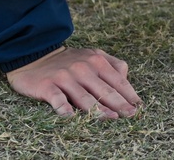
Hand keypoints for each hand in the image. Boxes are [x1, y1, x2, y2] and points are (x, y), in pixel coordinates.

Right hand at [6, 47, 141, 117]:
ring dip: (98, 110)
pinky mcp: (47, 86)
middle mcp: (83, 68)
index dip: (129, 95)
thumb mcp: (93, 55)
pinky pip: (58, 99)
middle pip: (104, 91)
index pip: (117, 81)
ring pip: (84, 97)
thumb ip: (112, 64)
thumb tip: (126, 78)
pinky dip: (64, 108)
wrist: (35, 56)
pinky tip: (70, 117)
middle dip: (119, 104)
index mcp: (96, 61)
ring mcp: (65, 77)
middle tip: (130, 115)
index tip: (138, 107)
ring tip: (111, 118)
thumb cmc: (69, 61)